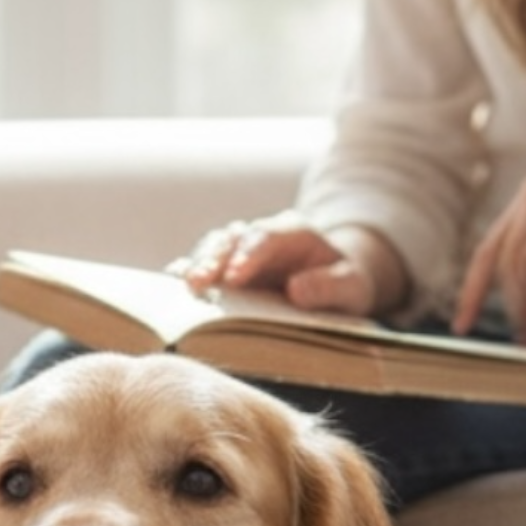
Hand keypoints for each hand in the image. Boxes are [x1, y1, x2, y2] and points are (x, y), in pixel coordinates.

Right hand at [173, 215, 388, 316]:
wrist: (337, 283)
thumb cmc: (346, 286)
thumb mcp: (353, 288)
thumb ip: (331, 287)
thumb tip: (297, 290)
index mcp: (294, 234)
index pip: (266, 237)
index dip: (248, 255)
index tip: (235, 276)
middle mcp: (262, 237)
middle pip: (231, 239)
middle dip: (213, 259)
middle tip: (198, 282)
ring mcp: (241, 252)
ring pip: (212, 249)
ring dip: (196, 267)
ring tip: (184, 288)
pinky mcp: (227, 270)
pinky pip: (204, 267)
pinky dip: (188, 276)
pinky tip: (171, 292)